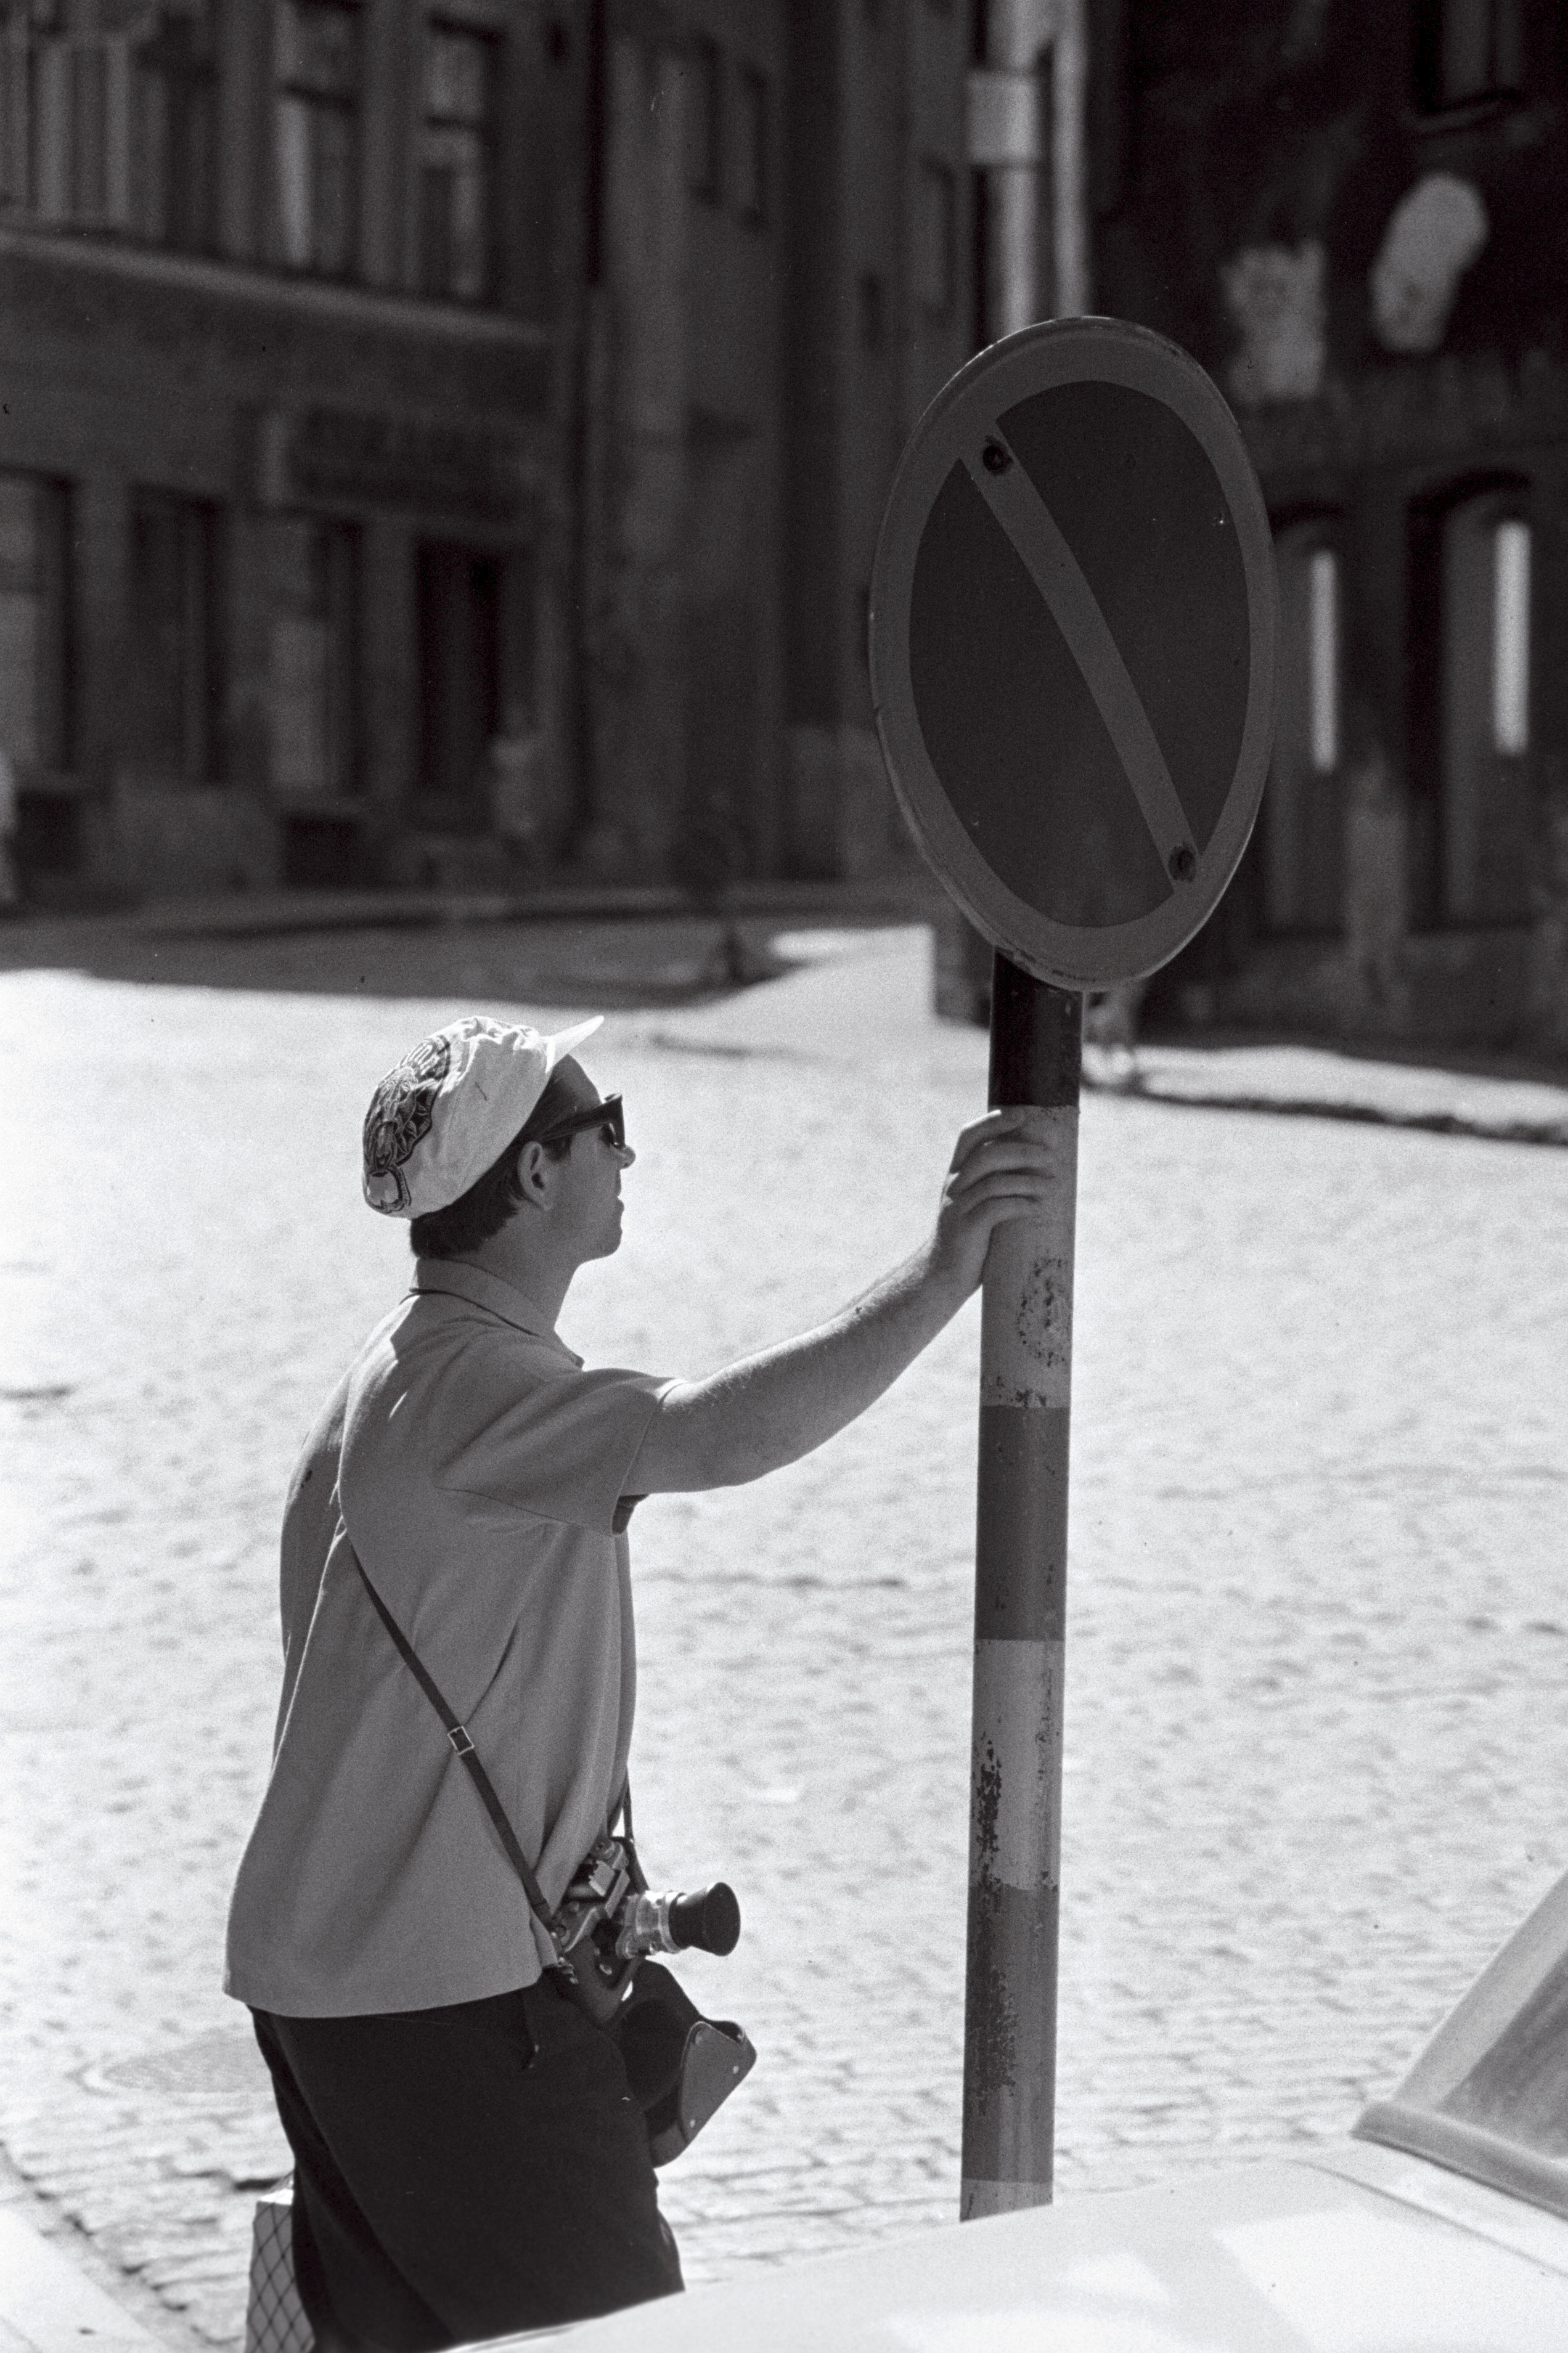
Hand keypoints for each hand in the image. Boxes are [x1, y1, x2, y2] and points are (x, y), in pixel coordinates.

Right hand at [927, 1107, 1066, 1298]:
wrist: (941, 1277)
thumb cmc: (968, 1241)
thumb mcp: (977, 1206)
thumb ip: (994, 1187)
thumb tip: (1035, 1170)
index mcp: (956, 1175)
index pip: (969, 1136)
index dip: (993, 1121)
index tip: (1022, 1115)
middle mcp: (954, 1186)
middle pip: (988, 1154)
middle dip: (1022, 1151)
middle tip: (1051, 1156)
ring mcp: (958, 1207)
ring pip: (995, 1182)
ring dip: (1028, 1180)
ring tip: (1052, 1185)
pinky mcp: (966, 1229)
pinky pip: (996, 1209)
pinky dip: (1020, 1205)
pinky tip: (1036, 1207)